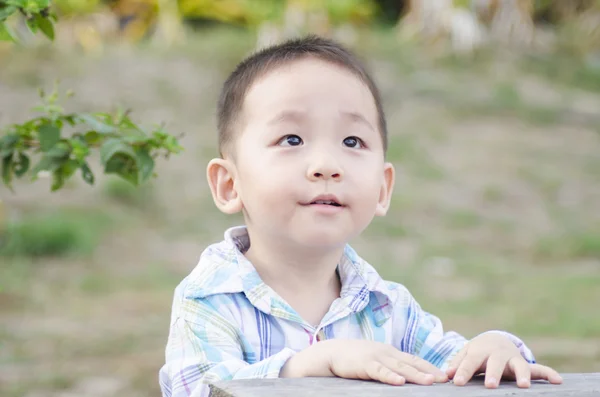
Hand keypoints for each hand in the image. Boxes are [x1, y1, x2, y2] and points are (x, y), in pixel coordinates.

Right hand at [281, 339, 447, 385]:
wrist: (331, 353)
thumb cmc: (353, 358)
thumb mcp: (374, 359)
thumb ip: (389, 365)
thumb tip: (404, 376)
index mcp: (390, 352)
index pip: (413, 359)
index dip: (429, 367)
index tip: (444, 375)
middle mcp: (386, 352)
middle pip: (411, 362)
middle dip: (429, 371)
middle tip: (444, 379)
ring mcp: (375, 357)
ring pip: (399, 367)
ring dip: (415, 374)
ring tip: (429, 381)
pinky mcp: (364, 365)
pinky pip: (380, 371)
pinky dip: (390, 376)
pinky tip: (400, 382)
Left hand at [446, 333, 562, 388]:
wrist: (494, 339)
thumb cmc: (477, 352)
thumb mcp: (466, 354)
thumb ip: (458, 364)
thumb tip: (447, 375)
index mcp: (480, 351)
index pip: (470, 362)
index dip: (463, 372)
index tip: (457, 383)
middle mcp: (497, 354)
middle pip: (495, 363)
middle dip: (493, 374)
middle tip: (490, 385)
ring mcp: (513, 359)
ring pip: (519, 366)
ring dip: (522, 375)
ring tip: (523, 386)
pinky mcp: (525, 364)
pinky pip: (540, 369)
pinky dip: (549, 374)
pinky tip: (558, 381)